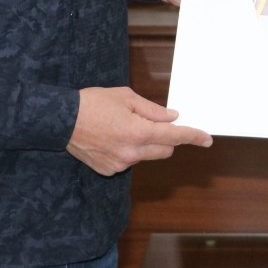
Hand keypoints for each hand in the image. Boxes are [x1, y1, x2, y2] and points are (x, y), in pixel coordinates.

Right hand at [66, 86, 212, 175]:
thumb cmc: (93, 103)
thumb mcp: (126, 97)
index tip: (207, 139)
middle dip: (166, 138)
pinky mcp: (109, 170)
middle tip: (152, 123)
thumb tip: (172, 117)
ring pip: (146, 156)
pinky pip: (128, 161)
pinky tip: (111, 138)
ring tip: (121, 127)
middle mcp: (132, 152)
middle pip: (164, 150)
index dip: (193, 137)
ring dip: (144, 144)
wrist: (61, 120)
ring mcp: (120, 164)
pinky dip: (127, 151)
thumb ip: (152, 110)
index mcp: (138, 132)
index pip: (174, 137)